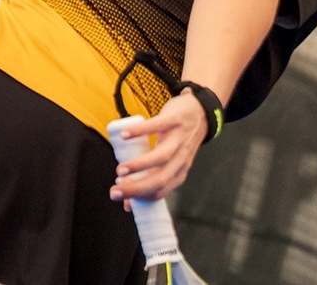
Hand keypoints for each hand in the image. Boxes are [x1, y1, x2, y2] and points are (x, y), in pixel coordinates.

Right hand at [108, 91, 208, 206]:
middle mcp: (181, 158)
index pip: (161, 191)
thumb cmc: (178, 140)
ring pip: (163, 156)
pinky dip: (140, 131)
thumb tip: (128, 205)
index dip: (140, 196)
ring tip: (120, 170)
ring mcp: (180, 138)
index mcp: (179, 171)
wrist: (200, 111)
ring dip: (140, 165)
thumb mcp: (169, 162)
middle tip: (115, 190)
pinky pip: (158, 126)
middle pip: (161, 179)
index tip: (119, 195)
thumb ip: (150, 180)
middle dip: (136, 188)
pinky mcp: (175, 119)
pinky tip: (125, 136)